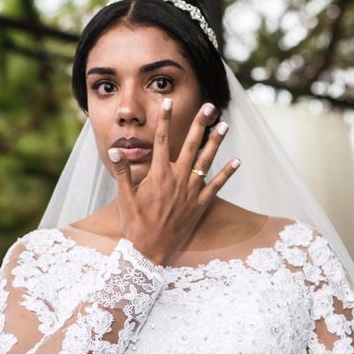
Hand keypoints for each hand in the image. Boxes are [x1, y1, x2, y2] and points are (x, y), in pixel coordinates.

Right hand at [107, 98, 239, 264]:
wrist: (149, 251)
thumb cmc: (135, 223)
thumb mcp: (124, 197)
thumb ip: (122, 171)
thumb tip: (115, 149)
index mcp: (158, 175)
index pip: (160, 140)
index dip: (164, 120)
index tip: (168, 102)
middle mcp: (177, 179)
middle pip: (190, 145)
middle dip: (200, 124)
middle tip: (209, 106)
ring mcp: (191, 192)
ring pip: (206, 161)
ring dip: (216, 143)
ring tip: (225, 126)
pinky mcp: (200, 205)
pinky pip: (216, 186)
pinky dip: (227, 174)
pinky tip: (238, 161)